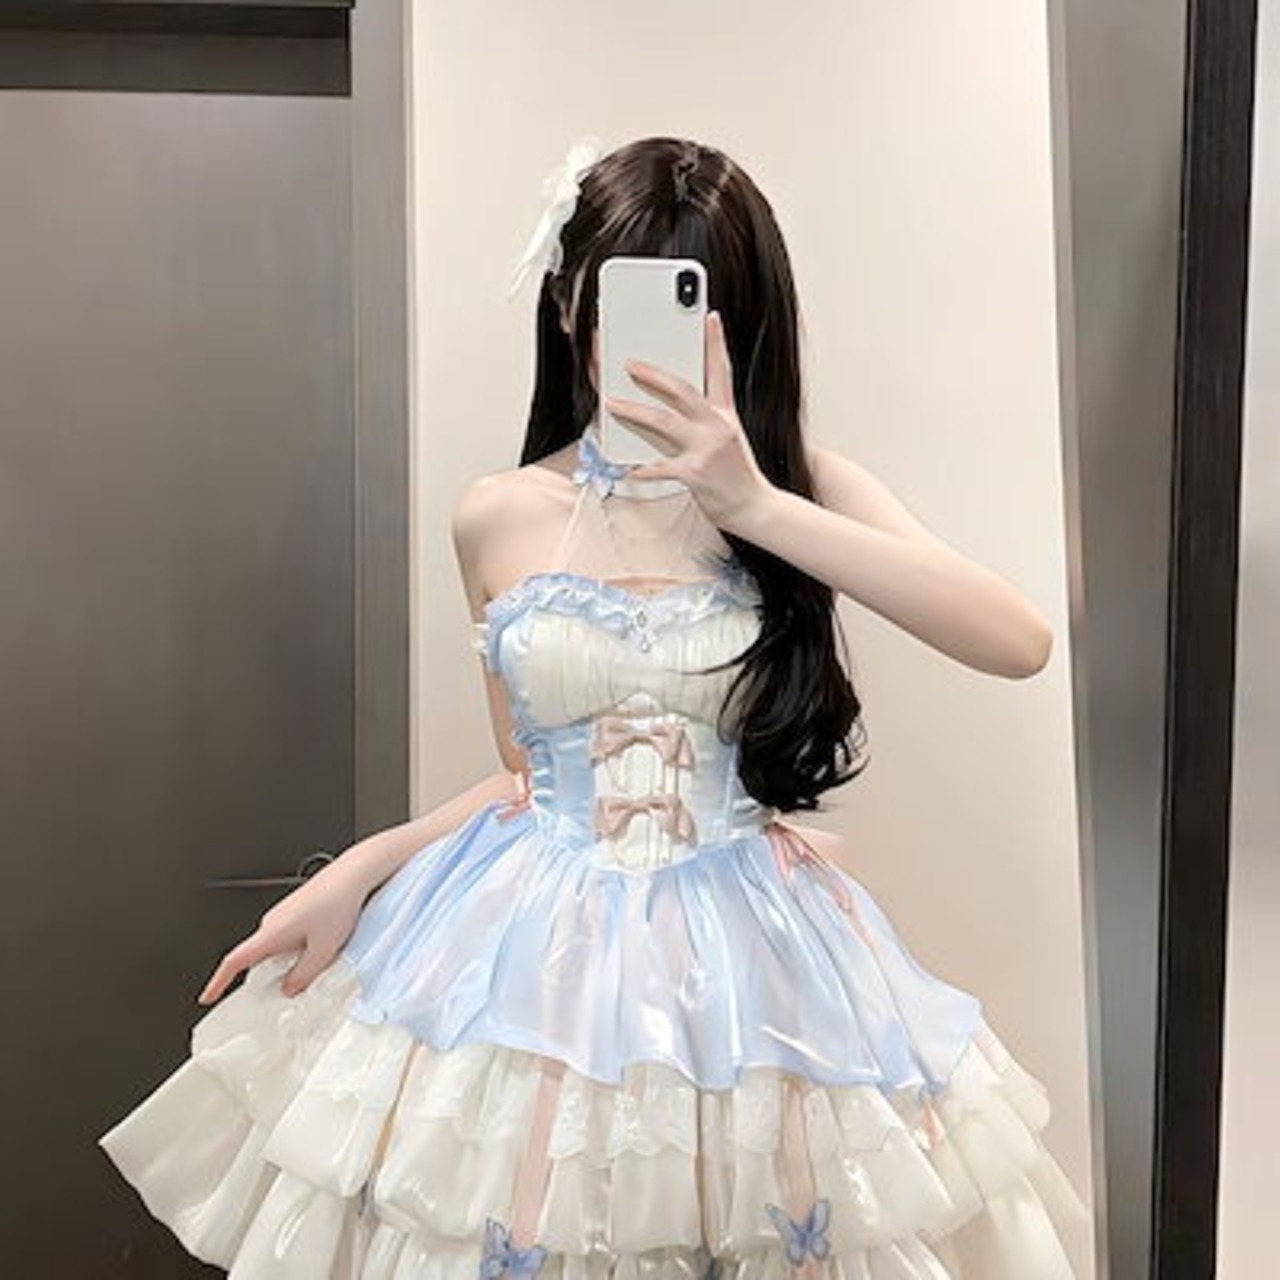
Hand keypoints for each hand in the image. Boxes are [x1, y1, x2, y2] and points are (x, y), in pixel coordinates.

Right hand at [196, 860, 370, 1004]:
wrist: (353, 874)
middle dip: (267, 976)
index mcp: (272, 933)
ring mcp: (283, 914)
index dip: (218, 981)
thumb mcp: (323, 951)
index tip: (208, 995)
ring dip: (288, 960)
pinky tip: (320, 946)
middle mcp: (272, 921)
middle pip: (257, 957)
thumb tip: (289, 988)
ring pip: (276, 946)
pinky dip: (297, 947)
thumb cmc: (338, 902)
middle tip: (285, 988)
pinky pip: (288, 935)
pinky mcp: (296, 909)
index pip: (235, 961)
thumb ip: (303, 975)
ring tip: (316, 961)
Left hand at [604, 310, 775, 531]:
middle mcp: (717, 426)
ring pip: (664, 421)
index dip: (716, 342)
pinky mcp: (696, 474)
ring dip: (634, 410)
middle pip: (683, 389)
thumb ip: (704, 421)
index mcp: (726, 415)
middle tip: (629, 363)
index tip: (710, 317)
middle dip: (653, 374)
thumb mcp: (727, 439)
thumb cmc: (736, 475)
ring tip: (611, 403)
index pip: (722, 371)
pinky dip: (642, 468)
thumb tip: (667, 408)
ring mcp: (707, 449)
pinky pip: (661, 467)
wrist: (755, 508)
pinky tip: (628, 469)